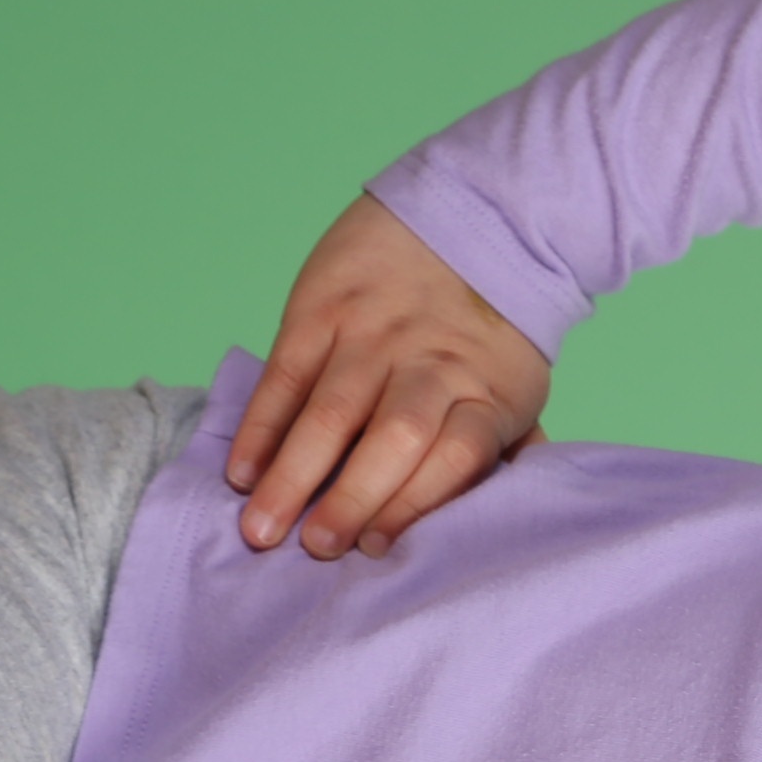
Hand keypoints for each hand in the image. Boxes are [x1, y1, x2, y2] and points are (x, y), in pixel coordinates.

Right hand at [227, 195, 554, 558]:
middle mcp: (431, 366)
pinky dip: (263, 427)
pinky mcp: (325, 307)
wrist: (481, 211)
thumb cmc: (496, 329)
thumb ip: (504, 452)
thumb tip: (494, 521)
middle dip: (350, 500)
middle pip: (394, 441)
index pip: (455, 458)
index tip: (377, 549)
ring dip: (292, 476)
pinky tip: (243, 472)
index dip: (416, 505)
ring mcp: (375, 334)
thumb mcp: (519, 387)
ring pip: (330, 414)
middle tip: (314, 550)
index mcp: (487, 394)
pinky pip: (287, 375)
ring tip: (261, 531)